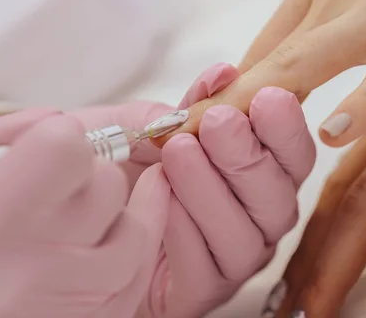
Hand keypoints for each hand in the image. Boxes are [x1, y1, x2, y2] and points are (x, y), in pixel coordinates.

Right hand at [0, 108, 169, 317]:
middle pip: (104, 182)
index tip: (48, 153)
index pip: (64, 148)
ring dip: (108, 215)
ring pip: (132, 224)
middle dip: (83, 177)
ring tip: (69, 224)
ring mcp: (71, 308)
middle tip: (52, 195)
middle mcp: (25, 280)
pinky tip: (124, 221)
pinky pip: (144, 268)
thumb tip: (59, 120)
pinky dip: (133, 239)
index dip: (60, 142)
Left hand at [138, 63, 315, 317]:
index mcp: (254, 176)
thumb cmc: (119, 170)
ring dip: (212, 190)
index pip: (290, 156)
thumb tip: (223, 74)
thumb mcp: (144, 125)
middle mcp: (253, 219)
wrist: (75, 217)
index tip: (268, 97)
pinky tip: (162, 202)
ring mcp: (230, 260)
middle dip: (248, 155)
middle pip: (277, 196)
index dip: (286, 128)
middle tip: (218, 122)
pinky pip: (206, 269)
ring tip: (179, 152)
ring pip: (245, 235)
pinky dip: (186, 232)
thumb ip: (187, 105)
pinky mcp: (199, 292)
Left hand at [154, 0, 365, 147]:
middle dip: (214, 108)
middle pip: (267, 62)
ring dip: (259, 104)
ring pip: (311, 62)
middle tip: (165, 142)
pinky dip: (364, 101)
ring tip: (216, 140)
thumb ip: (302, 30)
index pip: (254, 53)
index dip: (211, 97)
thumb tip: (254, 76)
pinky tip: (332, 132)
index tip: (171, 129)